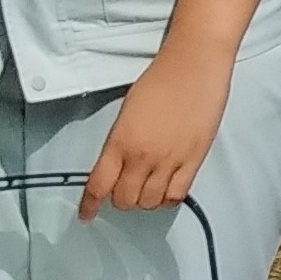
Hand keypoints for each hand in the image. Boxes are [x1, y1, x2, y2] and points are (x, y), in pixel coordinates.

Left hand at [82, 45, 231, 219]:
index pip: (98, 185)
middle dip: (121, 199)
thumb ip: (121, 142)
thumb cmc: (162, 79)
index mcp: (120, 141)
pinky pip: (176, 195)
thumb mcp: (127, 111)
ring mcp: (170, 160)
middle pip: (124, 199)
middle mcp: (143, 156)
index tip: (86, 214)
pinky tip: (166, 191)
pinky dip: (167, 199)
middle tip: (123, 191)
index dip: (89, 206)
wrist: (193, 65)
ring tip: (147, 189)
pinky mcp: (193, 160)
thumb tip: (118, 164)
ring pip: (149, 202)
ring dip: (144, 200)